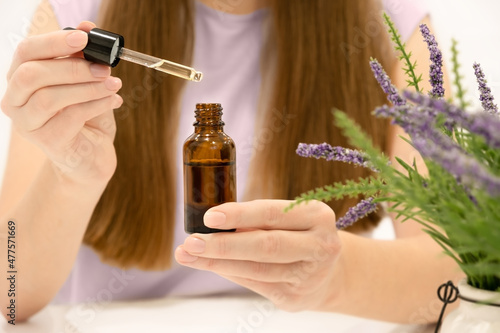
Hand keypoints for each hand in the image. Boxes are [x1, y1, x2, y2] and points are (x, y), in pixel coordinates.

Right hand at [1, 21, 122, 184]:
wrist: (92, 157)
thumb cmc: (87, 118)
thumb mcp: (87, 83)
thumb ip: (85, 58)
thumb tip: (88, 26)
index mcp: (21, 80)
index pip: (26, 52)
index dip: (53, 42)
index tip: (84, 38)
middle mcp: (16, 102)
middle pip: (32, 74)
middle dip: (73, 67)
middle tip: (105, 68)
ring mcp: (28, 125)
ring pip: (50, 97)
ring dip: (88, 87)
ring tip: (115, 85)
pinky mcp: (47, 142)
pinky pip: (71, 117)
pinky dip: (97, 105)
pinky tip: (114, 101)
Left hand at [175, 199, 341, 310]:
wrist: (329, 274)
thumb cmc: (299, 235)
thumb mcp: (290, 218)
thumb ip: (260, 219)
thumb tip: (213, 222)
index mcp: (318, 216)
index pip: (273, 214)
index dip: (240, 215)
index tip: (210, 217)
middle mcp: (319, 246)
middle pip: (266, 246)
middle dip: (224, 245)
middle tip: (191, 242)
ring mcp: (308, 276)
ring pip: (256, 269)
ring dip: (217, 262)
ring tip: (188, 254)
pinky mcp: (294, 298)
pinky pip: (254, 284)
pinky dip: (228, 272)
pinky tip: (209, 264)